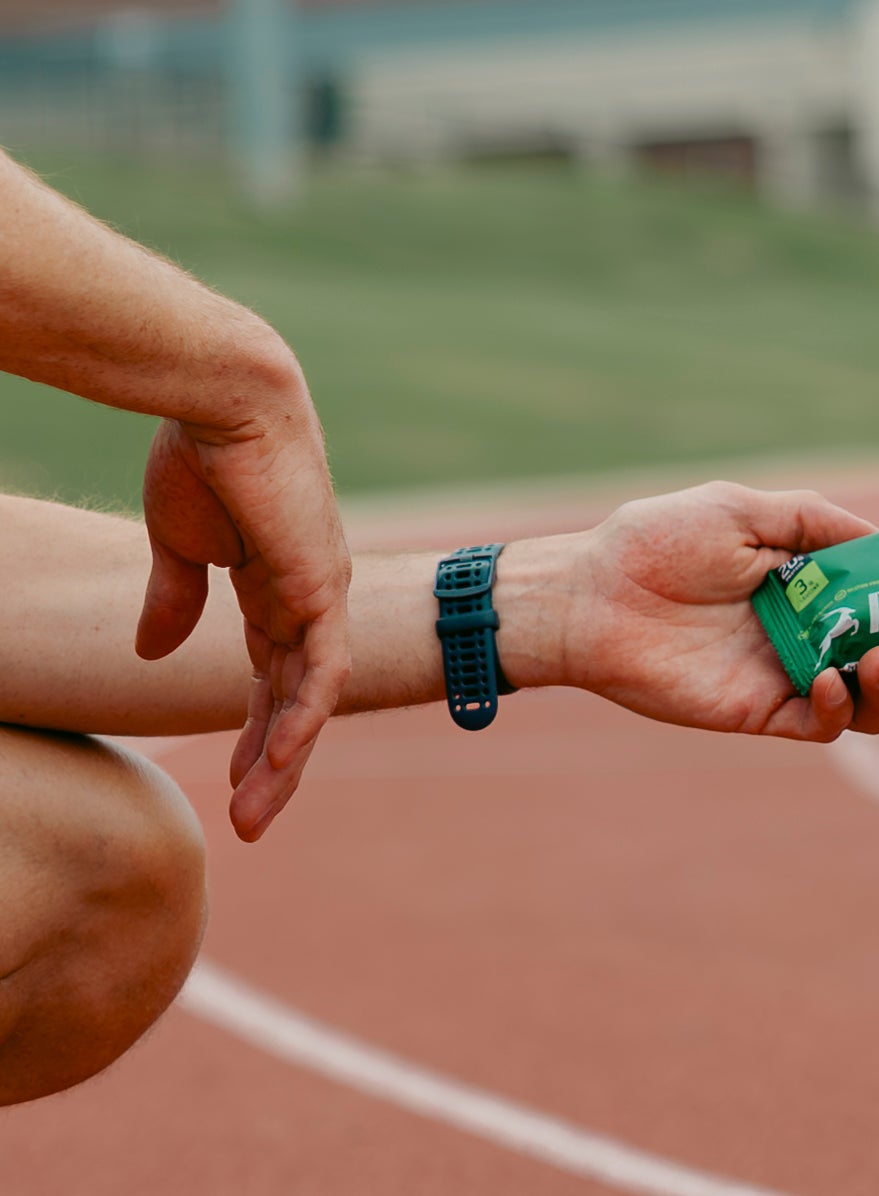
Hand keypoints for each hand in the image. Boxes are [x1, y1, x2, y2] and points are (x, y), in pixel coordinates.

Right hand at [136, 396, 351, 842]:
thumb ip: (175, 597)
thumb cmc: (199, 455)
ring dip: (286, 758)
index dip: (257, 726)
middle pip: (298, 697)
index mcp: (276, 587)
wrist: (224, 401)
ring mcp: (322, 594)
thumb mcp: (179, 543)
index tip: (232, 775)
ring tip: (256, 814)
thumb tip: (152, 651)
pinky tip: (282, 759)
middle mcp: (310, 598)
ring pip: (313, 696)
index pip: (274, 674)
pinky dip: (305, 714)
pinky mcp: (323, 586)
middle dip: (274, 761)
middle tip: (251, 822)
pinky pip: (323, 667)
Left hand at [499, 482, 878, 739]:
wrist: (590, 596)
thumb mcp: (744, 509)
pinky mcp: (762, 713)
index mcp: (809, 583)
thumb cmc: (655, 543)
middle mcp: (809, 632)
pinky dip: (840, 707)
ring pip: (870, 700)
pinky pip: (823, 725)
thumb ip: (815, 522)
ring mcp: (788, 675)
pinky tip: (828, 679)